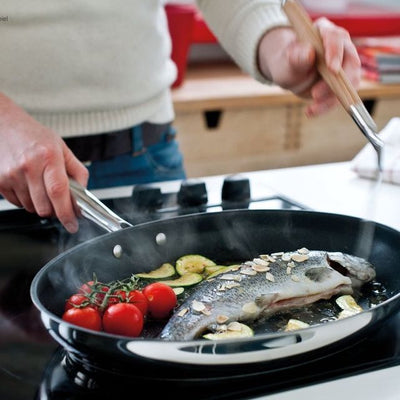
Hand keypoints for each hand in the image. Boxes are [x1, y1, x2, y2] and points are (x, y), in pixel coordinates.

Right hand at [0, 94, 88, 232]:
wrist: (3, 124)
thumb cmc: (34, 136)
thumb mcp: (62, 148)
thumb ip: (77, 171)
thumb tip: (84, 195)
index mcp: (49, 156)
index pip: (59, 192)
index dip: (67, 212)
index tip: (73, 224)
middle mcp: (29, 166)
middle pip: (45, 207)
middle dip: (56, 211)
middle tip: (59, 203)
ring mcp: (11, 175)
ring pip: (32, 208)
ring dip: (41, 205)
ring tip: (41, 186)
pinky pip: (18, 204)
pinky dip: (27, 201)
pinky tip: (28, 185)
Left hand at [257, 18, 360, 116]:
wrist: (289, 73)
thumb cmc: (287, 63)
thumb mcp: (286, 61)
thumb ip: (296, 57)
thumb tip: (309, 53)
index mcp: (325, 32)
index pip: (336, 38)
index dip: (336, 53)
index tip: (332, 70)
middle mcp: (340, 46)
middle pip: (350, 63)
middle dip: (335, 83)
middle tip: (315, 95)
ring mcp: (345, 64)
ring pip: (349, 83)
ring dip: (332, 99)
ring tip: (311, 109)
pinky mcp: (344, 81)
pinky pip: (342, 95)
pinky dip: (327, 106)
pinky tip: (311, 111)